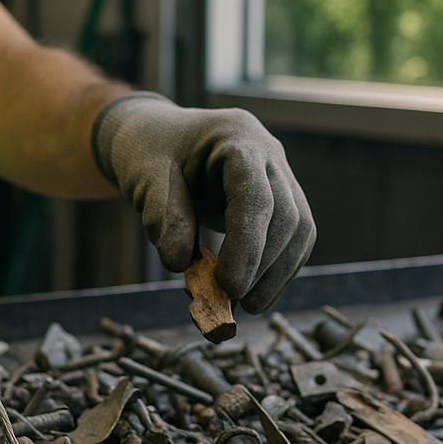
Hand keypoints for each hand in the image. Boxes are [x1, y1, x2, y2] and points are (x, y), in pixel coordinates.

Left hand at [92, 93, 315, 312]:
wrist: (161, 138)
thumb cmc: (151, 151)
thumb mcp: (142, 177)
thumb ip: (162, 217)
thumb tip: (180, 264)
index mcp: (236, 138)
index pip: (255, 196)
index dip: (247, 245)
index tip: (228, 286)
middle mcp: (268, 154)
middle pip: (287, 215)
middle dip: (265, 265)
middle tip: (233, 300)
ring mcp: (281, 175)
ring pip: (300, 229)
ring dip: (278, 273)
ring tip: (248, 305)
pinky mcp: (283, 199)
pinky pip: (294, 238)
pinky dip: (278, 270)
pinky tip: (256, 292)